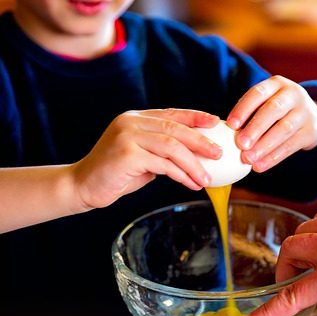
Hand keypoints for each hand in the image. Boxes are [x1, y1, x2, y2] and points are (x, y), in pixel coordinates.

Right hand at [72, 108, 221, 209]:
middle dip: (201, 141)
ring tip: (207, 178)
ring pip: (172, 146)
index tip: (215, 123)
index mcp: (135, 118)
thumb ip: (162, 151)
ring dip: (194, 164)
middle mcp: (131, 122)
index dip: (196, 117)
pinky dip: (181, 174)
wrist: (82, 185)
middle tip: (219, 153)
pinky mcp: (126, 154)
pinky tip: (191, 183)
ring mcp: (127, 136)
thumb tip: (195, 156)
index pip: (172, 114)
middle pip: (175, 128)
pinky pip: (163, 164)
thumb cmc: (116, 174)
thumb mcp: (142, 157)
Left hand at [226, 75, 316, 171]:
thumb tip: (226, 137)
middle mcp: (293, 94)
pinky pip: (291, 145)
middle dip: (255, 128)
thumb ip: (249, 116)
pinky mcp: (311, 130)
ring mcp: (305, 111)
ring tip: (248, 159)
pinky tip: (260, 166)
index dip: (244, 108)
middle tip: (240, 145)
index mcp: (276, 84)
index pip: (258, 93)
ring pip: (284, 128)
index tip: (231, 125)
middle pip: (273, 109)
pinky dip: (274, 157)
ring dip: (264, 145)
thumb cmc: (276, 113)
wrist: (311, 117)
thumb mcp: (266, 105)